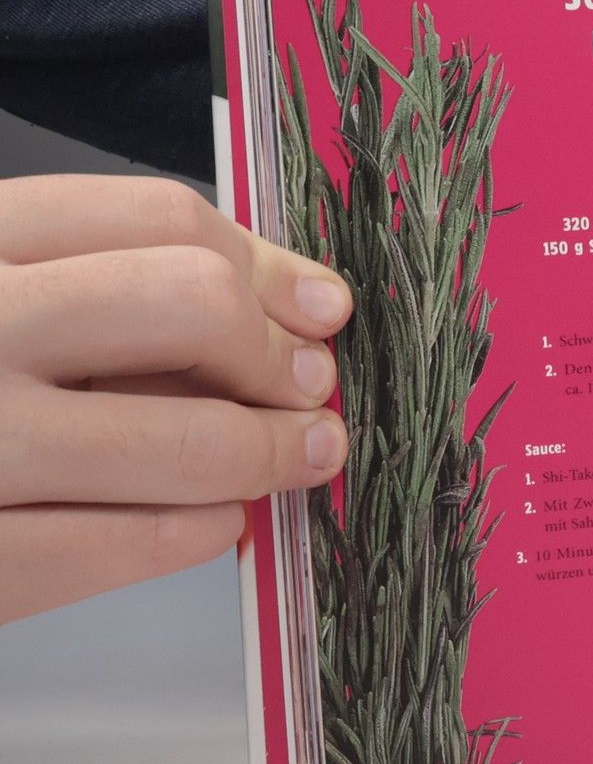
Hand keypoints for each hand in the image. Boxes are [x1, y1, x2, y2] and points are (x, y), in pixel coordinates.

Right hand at [0, 176, 352, 624]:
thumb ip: (100, 287)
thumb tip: (294, 309)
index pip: (158, 218)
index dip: (268, 265)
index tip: (322, 308)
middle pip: (186, 304)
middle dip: (273, 354)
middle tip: (310, 391)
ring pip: (177, 438)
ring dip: (266, 453)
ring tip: (300, 459)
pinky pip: (111, 546)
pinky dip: (189, 532)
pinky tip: (214, 522)